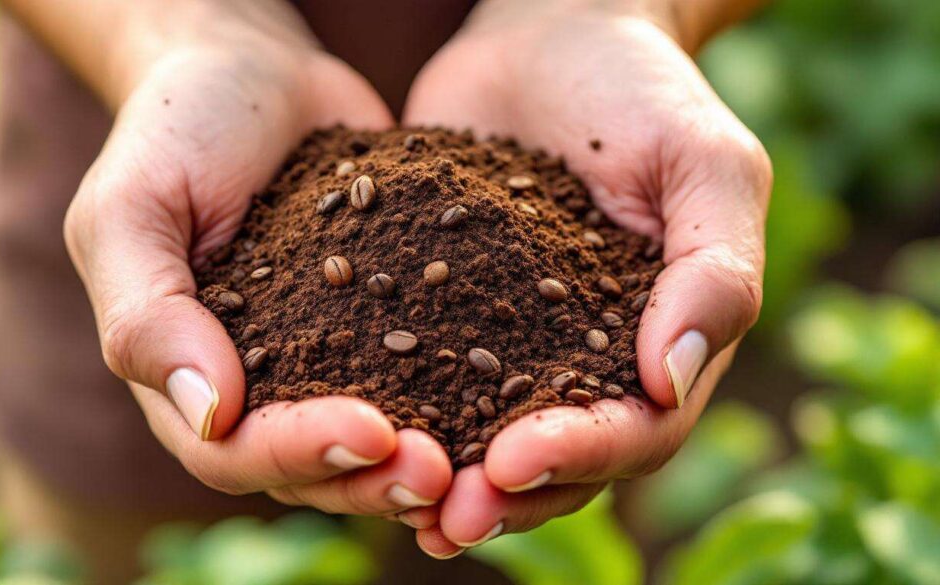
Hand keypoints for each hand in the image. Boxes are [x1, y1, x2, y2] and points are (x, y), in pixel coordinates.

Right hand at [64, 2, 450, 515]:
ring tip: (489, 462)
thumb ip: (147, 314)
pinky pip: (428, 378)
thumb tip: (209, 414)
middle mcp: (261, 388)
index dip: (299, 453)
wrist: (258, 77)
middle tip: (445, 475)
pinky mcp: (391, 329)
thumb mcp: (132, 208)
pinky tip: (520, 404)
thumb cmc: (178, 129)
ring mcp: (330, 363)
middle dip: (376, 477)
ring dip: (429, 460)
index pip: (234, 450)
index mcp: (186, 378)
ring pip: (376, 445)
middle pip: (314, 469)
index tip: (370, 433)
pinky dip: (467, 403)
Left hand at [403, 0, 771, 555]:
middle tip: (446, 518)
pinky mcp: (445, 312)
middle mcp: (587, 360)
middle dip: (506, 495)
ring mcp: (513, 342)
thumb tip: (672, 380)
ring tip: (394, 504)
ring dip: (445, 480)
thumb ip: (714, 270)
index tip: (516, 458)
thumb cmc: (642, 90)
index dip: (583, 454)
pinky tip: (348, 433)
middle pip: (558, 459)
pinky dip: (396, 415)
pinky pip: (422, 376)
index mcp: (662, 342)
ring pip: (484, 437)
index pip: (637, 428)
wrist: (550, 35)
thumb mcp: (706, 163)